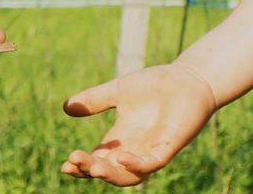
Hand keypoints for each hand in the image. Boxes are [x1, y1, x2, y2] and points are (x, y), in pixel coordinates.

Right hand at [60, 63, 218, 186]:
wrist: (187, 78)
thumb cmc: (155, 85)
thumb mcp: (117, 91)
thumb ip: (94, 100)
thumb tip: (66, 107)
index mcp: (121, 139)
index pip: (98, 160)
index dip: (82, 166)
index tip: (65, 164)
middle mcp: (135, 149)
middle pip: (109, 170)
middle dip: (89, 169)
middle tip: (72, 161)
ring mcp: (152, 150)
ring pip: (129, 175)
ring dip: (110, 174)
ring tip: (92, 167)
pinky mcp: (169, 146)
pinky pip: (152, 164)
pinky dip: (136, 165)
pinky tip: (121, 157)